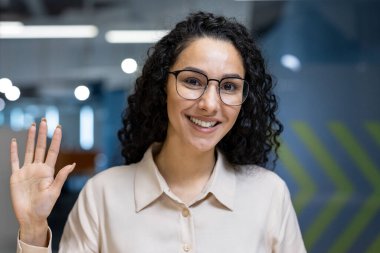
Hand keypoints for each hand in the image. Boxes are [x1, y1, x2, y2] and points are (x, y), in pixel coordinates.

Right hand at [10, 118, 74, 245]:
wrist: (30, 217)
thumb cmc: (45, 206)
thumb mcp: (55, 191)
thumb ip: (61, 177)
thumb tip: (73, 164)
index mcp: (48, 171)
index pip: (52, 151)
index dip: (56, 139)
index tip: (59, 128)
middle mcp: (38, 168)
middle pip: (40, 147)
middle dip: (42, 133)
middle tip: (45, 120)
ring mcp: (27, 171)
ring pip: (28, 150)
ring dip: (30, 138)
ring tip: (33, 125)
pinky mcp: (16, 176)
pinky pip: (14, 161)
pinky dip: (14, 151)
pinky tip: (15, 142)